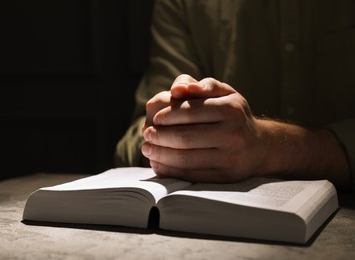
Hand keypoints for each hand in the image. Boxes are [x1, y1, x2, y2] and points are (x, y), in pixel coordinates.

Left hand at [141, 74, 266, 182]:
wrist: (259, 146)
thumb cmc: (233, 115)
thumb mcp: (224, 93)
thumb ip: (200, 86)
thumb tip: (177, 88)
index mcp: (231, 109)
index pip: (189, 111)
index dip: (166, 115)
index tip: (154, 118)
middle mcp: (233, 133)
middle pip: (184, 137)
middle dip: (159, 136)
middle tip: (146, 135)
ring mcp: (230, 157)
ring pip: (185, 158)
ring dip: (160, 155)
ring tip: (147, 149)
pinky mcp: (225, 176)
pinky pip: (191, 176)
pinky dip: (170, 170)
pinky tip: (158, 164)